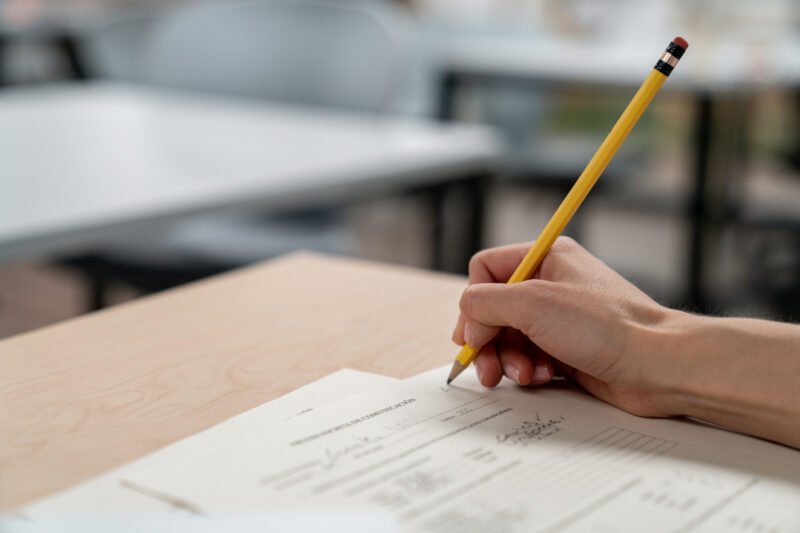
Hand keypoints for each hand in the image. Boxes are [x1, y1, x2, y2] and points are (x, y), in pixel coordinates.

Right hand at [452, 237, 680, 417]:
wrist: (657, 366)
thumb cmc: (606, 326)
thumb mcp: (532, 303)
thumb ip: (484, 303)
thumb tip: (468, 322)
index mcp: (545, 258)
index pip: (486, 270)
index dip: (475, 303)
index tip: (475, 333)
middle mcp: (550, 285)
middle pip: (493, 309)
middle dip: (487, 341)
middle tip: (486, 367)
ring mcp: (559, 319)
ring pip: (508, 338)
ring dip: (507, 360)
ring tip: (523, 374)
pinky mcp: (567, 350)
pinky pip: (529, 358)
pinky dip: (527, 371)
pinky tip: (542, 378)